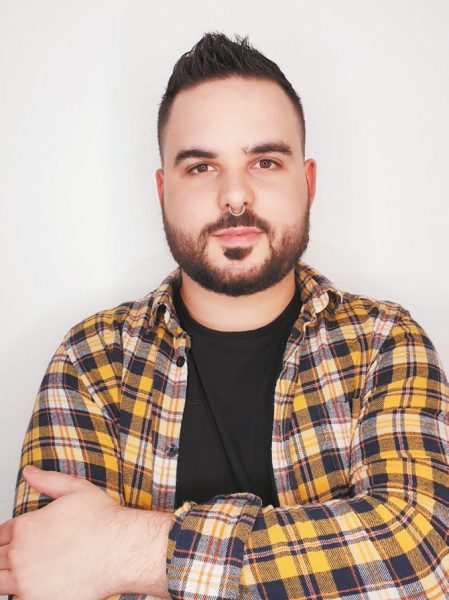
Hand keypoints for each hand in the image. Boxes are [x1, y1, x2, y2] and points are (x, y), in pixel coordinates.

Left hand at [0, 466, 133, 598]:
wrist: (121, 550)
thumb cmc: (103, 520)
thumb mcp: (76, 489)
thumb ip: (47, 480)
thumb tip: (28, 472)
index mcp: (25, 526)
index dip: (7, 537)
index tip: (17, 541)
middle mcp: (20, 554)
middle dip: (6, 557)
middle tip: (25, 556)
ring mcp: (26, 581)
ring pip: (0, 582)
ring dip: (9, 577)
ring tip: (28, 573)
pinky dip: (23, 594)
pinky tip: (38, 586)